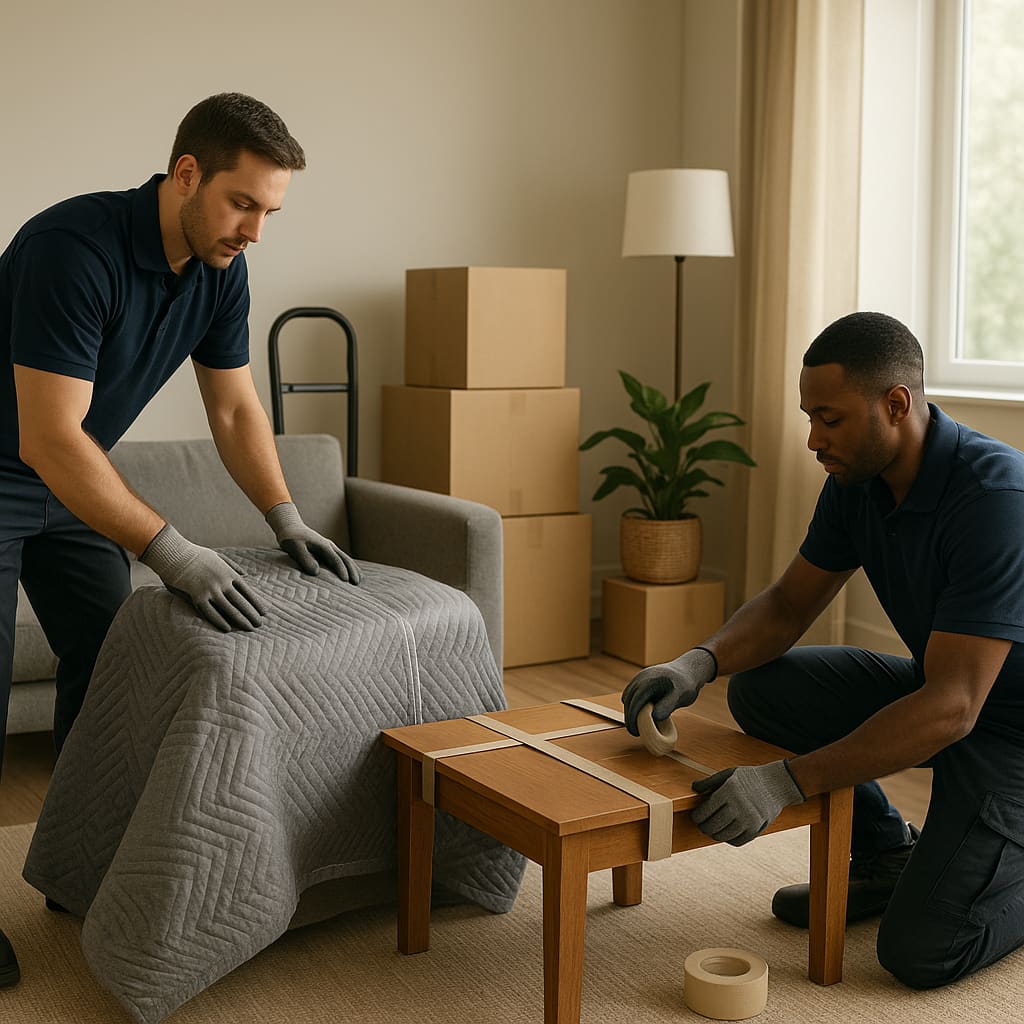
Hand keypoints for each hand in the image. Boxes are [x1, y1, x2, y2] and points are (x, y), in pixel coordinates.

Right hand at [141, 524, 266, 631]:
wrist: (176, 553)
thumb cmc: (196, 555)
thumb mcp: (218, 556)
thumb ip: (233, 566)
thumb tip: (246, 575)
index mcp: (229, 573)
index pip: (247, 591)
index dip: (256, 603)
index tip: (264, 612)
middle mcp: (223, 582)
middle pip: (241, 601)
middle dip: (252, 614)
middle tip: (260, 624)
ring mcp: (210, 590)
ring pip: (229, 608)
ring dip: (241, 620)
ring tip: (249, 628)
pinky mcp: (197, 596)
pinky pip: (210, 612)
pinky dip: (220, 621)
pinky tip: (228, 629)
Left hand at [266, 502, 360, 583]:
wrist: (290, 527)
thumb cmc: (291, 538)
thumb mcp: (294, 547)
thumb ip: (304, 559)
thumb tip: (316, 572)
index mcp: (323, 545)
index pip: (335, 559)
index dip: (341, 570)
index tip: (345, 581)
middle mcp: (329, 546)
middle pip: (345, 559)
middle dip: (352, 570)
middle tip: (356, 583)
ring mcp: (330, 547)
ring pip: (345, 558)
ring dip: (353, 568)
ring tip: (359, 580)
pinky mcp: (327, 550)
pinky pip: (341, 558)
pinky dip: (348, 566)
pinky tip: (351, 572)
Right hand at [622, 647, 715, 735]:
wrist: (688, 669)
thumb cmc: (685, 684)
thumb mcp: (680, 696)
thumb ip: (668, 705)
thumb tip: (655, 716)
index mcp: (649, 681)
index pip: (634, 702)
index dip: (632, 718)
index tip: (636, 732)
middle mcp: (641, 677)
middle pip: (628, 700)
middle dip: (629, 717)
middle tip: (636, 733)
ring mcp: (639, 677)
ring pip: (628, 696)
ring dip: (630, 710)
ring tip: (639, 725)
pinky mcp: (640, 679)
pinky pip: (632, 693)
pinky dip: (633, 704)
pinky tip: (642, 714)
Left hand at [691, 760, 804, 846]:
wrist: (777, 784)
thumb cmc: (750, 777)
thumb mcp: (729, 773)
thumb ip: (710, 781)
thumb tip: (694, 787)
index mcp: (728, 791)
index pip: (705, 811)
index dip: (697, 816)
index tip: (696, 817)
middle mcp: (738, 806)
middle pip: (713, 825)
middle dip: (704, 827)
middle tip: (702, 826)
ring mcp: (748, 819)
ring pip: (723, 835)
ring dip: (714, 835)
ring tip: (712, 831)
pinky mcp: (756, 829)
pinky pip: (737, 841)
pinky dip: (728, 840)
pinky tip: (725, 834)